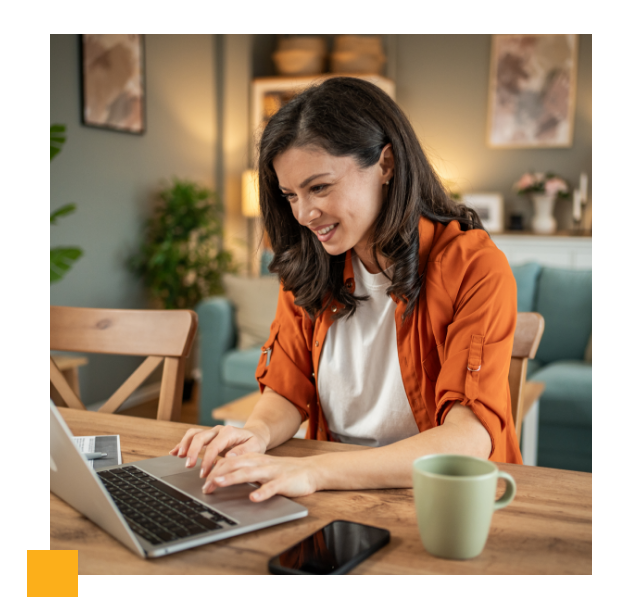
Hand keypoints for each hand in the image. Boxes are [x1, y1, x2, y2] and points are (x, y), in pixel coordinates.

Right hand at [169, 425, 267, 477]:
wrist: (255, 434)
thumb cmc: (255, 442)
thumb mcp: (255, 447)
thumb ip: (243, 451)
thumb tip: (229, 456)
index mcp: (229, 432)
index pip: (214, 445)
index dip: (207, 459)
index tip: (204, 473)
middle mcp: (218, 430)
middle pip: (200, 437)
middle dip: (192, 451)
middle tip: (189, 466)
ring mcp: (212, 432)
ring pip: (194, 434)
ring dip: (185, 444)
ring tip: (178, 456)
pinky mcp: (208, 436)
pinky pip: (192, 436)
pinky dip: (183, 443)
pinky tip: (175, 452)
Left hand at [202, 452, 317, 501]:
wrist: (310, 470)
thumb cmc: (283, 471)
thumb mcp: (261, 468)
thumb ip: (244, 470)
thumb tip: (221, 476)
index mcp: (254, 459)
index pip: (230, 460)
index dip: (215, 469)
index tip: (202, 480)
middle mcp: (261, 463)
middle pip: (235, 465)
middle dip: (218, 474)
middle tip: (204, 486)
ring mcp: (272, 472)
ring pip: (250, 473)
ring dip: (233, 478)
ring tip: (219, 483)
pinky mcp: (284, 482)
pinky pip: (272, 487)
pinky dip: (262, 492)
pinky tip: (254, 498)